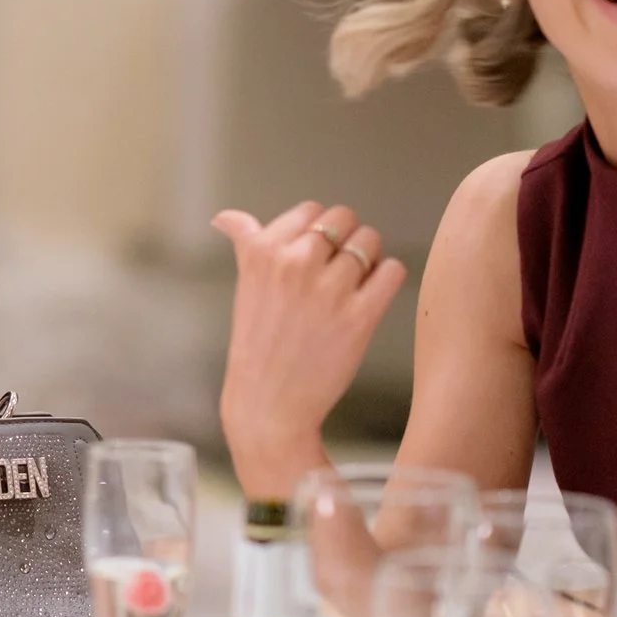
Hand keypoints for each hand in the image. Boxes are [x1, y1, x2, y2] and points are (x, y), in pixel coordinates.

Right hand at [213, 201, 406, 500]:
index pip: (310, 210)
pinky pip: (392, 271)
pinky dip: (387, 280)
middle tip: (336, 273)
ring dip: (368, 261)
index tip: (313, 260)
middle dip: (346, 240)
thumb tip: (224, 217)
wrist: (268, 405)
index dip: (318, 232)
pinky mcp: (359, 316)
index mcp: (263, 252)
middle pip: (344, 218)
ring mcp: (329, 289)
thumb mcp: (244, 288)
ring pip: (371, 241)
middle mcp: (295, 263)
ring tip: (352, 289)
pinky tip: (370, 299)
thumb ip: (244, 244)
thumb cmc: (257, 346)